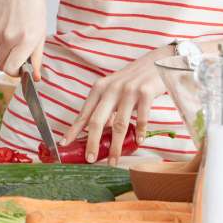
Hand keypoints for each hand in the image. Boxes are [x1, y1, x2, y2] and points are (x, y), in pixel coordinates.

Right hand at [0, 0, 45, 77]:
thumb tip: (35, 78)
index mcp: (26, 40)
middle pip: (0, 65)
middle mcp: (9, 38)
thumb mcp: (41, 34)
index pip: (11, 69)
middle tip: (17, 57)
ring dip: (4, 52)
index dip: (15, 73)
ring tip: (14, 36)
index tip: (20, 70)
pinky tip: (7, 27)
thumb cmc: (33, 9)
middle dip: (8, 65)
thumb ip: (36, 58)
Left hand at [60, 45, 170, 165]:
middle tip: (90, 159)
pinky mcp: (146, 92)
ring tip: (113, 160)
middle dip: (92, 142)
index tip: (65, 144)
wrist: (157, 61)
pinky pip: (141, 118)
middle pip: (98, 120)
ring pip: (119, 124)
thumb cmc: (133, 79)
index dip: (74, 130)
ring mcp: (128, 90)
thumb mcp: (114, 89)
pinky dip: (139, 132)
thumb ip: (105, 108)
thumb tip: (96, 132)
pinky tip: (138, 142)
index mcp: (100, 88)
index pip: (84, 113)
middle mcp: (111, 89)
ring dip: (115, 146)